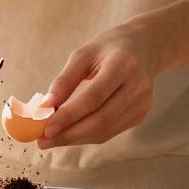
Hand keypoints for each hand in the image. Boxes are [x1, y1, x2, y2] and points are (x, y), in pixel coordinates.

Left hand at [37, 24, 161, 149]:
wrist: (145, 47)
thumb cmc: (110, 48)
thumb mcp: (84, 54)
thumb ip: (65, 79)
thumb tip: (46, 107)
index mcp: (123, 65)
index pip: (93, 98)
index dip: (68, 116)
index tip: (45, 128)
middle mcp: (137, 87)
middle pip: (101, 120)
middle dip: (69, 134)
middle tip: (43, 141)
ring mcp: (142, 104)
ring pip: (105, 131)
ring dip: (76, 139)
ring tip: (52, 140)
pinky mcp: (141, 114)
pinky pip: (110, 131)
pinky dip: (87, 136)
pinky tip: (71, 134)